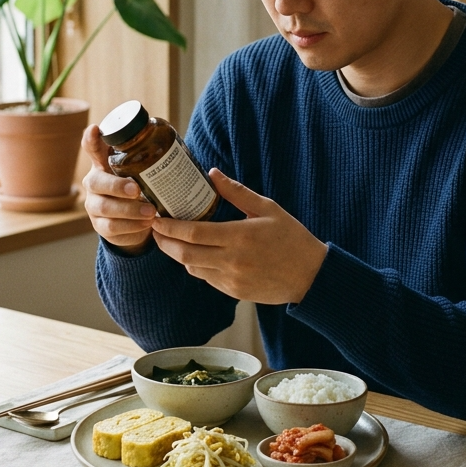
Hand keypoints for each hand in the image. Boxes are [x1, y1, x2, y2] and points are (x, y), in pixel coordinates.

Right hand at [81, 124, 155, 251]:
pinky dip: (131, 226)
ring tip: (151, 212)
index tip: (94, 129)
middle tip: (137, 190)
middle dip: (117, 186)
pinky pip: (112, 227)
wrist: (136, 222)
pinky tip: (146, 224)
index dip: (91, 140)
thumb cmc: (140, 188)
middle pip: (96, 182)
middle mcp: (94, 183)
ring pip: (105, 207)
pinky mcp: (100, 226)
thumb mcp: (142, 172)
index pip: (93, 149)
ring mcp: (94, 205)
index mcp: (103, 164)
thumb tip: (173, 147)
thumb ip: (148, 160)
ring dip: (129, 210)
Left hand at [150, 169, 327, 303]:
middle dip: (164, 242)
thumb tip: (212, 174)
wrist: (310, 275)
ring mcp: (232, 280)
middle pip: (185, 254)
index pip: (193, 234)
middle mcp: (232, 261)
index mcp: (240, 236)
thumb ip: (237, 192)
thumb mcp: (268, 208)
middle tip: (155, 229)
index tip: (157, 219)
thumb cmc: (291, 238)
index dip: (170, 228)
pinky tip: (196, 253)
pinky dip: (196, 265)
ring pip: (192, 268)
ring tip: (172, 240)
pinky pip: (206, 278)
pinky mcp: (234, 292)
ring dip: (178, 255)